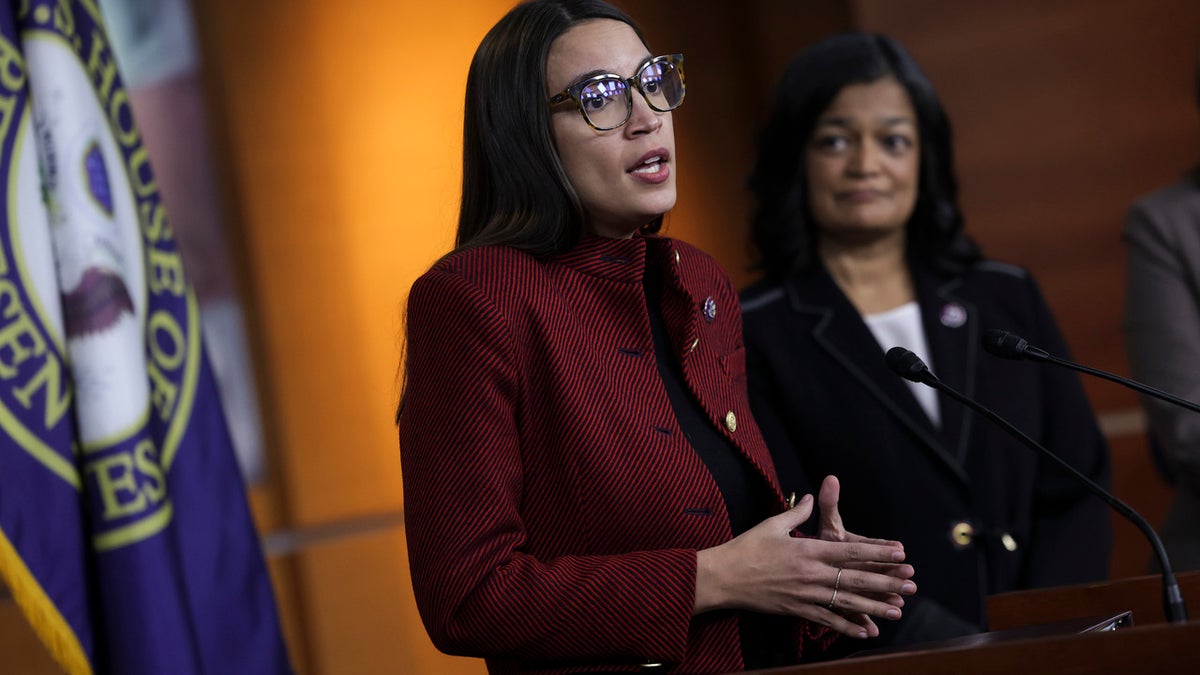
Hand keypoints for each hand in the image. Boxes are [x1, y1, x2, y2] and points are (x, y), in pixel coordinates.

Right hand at [695, 492, 916, 638]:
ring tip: (897, 610)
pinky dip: (847, 627)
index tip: (900, 552)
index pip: (850, 551)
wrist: (724, 577)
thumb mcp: (772, 525)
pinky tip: (865, 632)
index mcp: (808, 550)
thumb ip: (797, 514)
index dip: (877, 552)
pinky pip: (827, 620)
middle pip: (856, 578)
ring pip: (847, 602)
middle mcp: (811, 573)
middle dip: (886, 581)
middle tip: (911, 584)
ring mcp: (806, 595)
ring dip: (875, 607)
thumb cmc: (746, 548)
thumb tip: (811, 499)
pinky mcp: (797, 610)